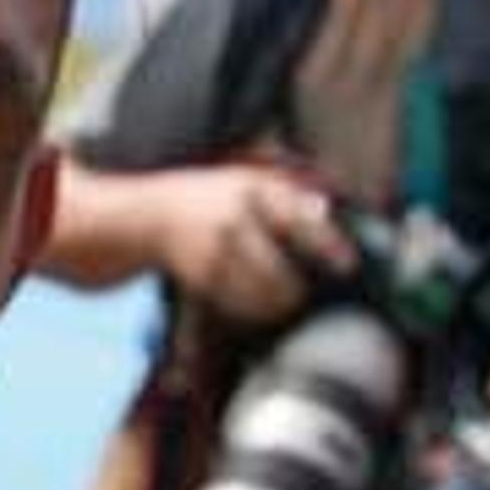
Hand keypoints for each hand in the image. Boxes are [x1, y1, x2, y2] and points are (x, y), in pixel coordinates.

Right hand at [36, 162, 352, 319]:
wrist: (140, 216)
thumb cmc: (201, 198)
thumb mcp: (244, 179)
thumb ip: (287, 194)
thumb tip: (326, 211)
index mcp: (249, 190)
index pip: (299, 221)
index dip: (328, 246)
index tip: (349, 265)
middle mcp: (232, 222)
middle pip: (280, 272)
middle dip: (296, 290)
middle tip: (304, 293)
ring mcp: (214, 254)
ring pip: (260, 295)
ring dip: (275, 305)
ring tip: (280, 302)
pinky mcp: (199, 279)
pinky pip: (237, 304)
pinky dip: (250, 309)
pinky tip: (253, 305)